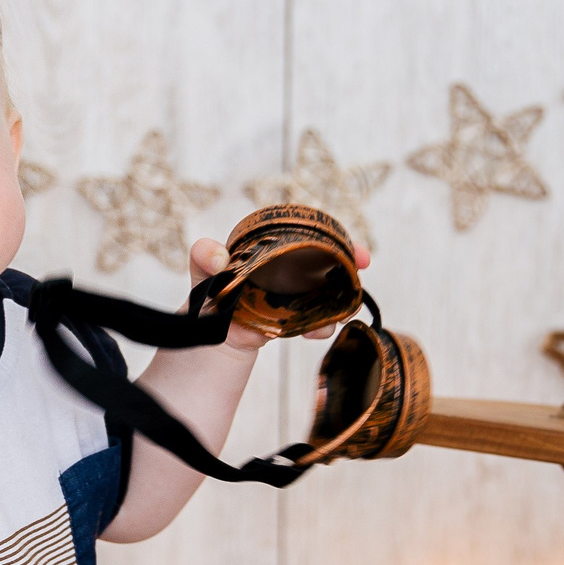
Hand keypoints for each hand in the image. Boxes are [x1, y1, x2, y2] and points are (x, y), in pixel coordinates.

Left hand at [186, 237, 372, 351]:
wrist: (211, 329)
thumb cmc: (211, 289)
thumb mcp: (203, 267)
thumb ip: (203, 256)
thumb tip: (219, 259)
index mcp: (274, 246)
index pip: (310, 233)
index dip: (335, 236)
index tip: (354, 248)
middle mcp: (292, 266)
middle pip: (330, 259)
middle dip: (350, 262)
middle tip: (361, 265)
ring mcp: (298, 293)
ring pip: (331, 291)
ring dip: (340, 300)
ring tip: (328, 315)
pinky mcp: (296, 318)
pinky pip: (319, 320)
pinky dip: (322, 325)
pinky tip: (312, 331)